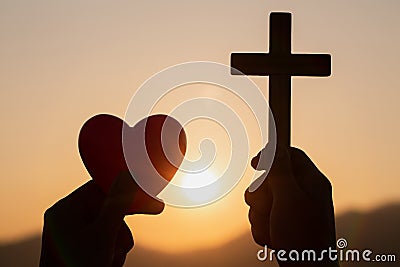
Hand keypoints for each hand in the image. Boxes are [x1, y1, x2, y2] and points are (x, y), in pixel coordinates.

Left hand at [39, 172, 163, 266]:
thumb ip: (117, 202)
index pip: (101, 186)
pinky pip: (106, 240)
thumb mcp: (104, 234)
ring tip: (112, 258)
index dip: (126, 186)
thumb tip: (129, 174)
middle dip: (124, 221)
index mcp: (66, 209)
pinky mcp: (82, 251)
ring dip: (119, 241)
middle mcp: (68, 220)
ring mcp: (74, 237)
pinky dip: (114, 251)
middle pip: (108, 206)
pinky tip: (109, 262)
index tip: (147, 188)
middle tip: (156, 208)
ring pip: (111, 226)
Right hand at [245, 146, 337, 265]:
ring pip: (262, 199)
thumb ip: (279, 170)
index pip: (290, 154)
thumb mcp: (288, 197)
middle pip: (270, 178)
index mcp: (311, 181)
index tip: (255, 164)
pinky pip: (261, 216)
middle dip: (261, 194)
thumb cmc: (302, 237)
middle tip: (270, 207)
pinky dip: (262, 227)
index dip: (271, 155)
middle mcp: (302, 193)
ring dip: (260, 214)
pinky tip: (273, 237)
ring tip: (272, 227)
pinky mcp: (282, 223)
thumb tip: (275, 145)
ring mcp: (292, 210)